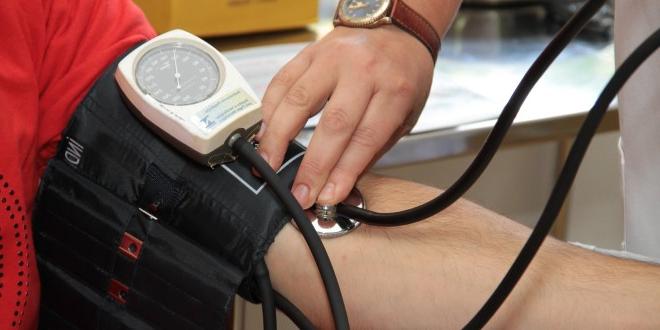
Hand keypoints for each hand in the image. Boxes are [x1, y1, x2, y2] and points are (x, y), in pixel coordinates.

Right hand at [256, 25, 433, 208]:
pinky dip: (269, 109)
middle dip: (313, 165)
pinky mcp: (309, 53)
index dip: (343, 172)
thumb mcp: (405, 115)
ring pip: (299, 100)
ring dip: (279, 137)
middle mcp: (363, 71)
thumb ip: (374, 148)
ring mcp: (333, 59)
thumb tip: (341, 183)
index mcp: (394, 90)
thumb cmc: (402, 75)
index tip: (328, 196)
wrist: (396, 30)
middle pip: (333, 124)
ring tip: (268, 164)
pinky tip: (266, 132)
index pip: (365, 139)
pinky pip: (282, 81)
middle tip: (299, 192)